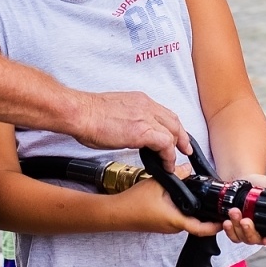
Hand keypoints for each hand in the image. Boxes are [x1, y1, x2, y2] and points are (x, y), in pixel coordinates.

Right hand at [74, 90, 189, 167]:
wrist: (81, 113)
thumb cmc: (89, 115)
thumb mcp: (114, 112)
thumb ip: (127, 120)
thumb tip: (128, 132)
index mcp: (138, 100)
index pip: (163, 113)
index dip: (172, 126)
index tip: (174, 136)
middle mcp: (146, 106)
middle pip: (174, 121)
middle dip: (182, 137)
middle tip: (185, 149)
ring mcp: (146, 117)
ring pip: (173, 132)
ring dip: (176, 149)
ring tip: (173, 162)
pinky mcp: (143, 131)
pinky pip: (165, 144)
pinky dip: (169, 156)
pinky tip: (166, 165)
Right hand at [117, 179, 220, 236]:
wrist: (116, 213)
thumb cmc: (134, 202)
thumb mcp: (158, 183)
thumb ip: (176, 175)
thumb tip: (189, 169)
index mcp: (175, 220)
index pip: (202, 229)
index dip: (216, 226)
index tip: (225, 220)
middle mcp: (173, 227)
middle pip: (198, 224)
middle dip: (209, 216)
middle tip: (218, 206)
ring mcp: (168, 227)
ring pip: (188, 221)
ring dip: (197, 213)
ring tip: (205, 200)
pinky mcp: (162, 223)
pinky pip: (179, 219)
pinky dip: (186, 211)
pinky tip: (186, 199)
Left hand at [223, 175, 265, 246]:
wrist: (247, 181)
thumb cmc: (263, 185)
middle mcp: (262, 231)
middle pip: (257, 240)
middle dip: (249, 231)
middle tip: (245, 220)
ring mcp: (248, 231)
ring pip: (243, 238)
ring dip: (237, 227)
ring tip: (234, 212)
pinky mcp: (236, 229)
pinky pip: (233, 236)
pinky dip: (230, 231)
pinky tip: (227, 222)